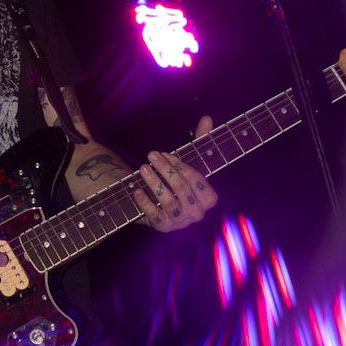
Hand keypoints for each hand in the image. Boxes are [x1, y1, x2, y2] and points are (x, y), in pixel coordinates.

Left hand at [136, 117, 218, 233]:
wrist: (162, 202)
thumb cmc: (179, 177)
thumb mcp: (189, 160)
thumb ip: (201, 140)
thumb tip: (207, 118)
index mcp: (209, 198)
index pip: (198, 181)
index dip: (180, 166)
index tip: (166, 153)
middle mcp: (197, 213)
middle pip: (181, 188)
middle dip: (165, 169)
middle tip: (151, 155)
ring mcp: (181, 222)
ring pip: (167, 201)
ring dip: (153, 182)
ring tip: (143, 167)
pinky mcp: (164, 227)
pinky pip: (154, 216)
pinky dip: (145, 203)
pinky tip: (136, 189)